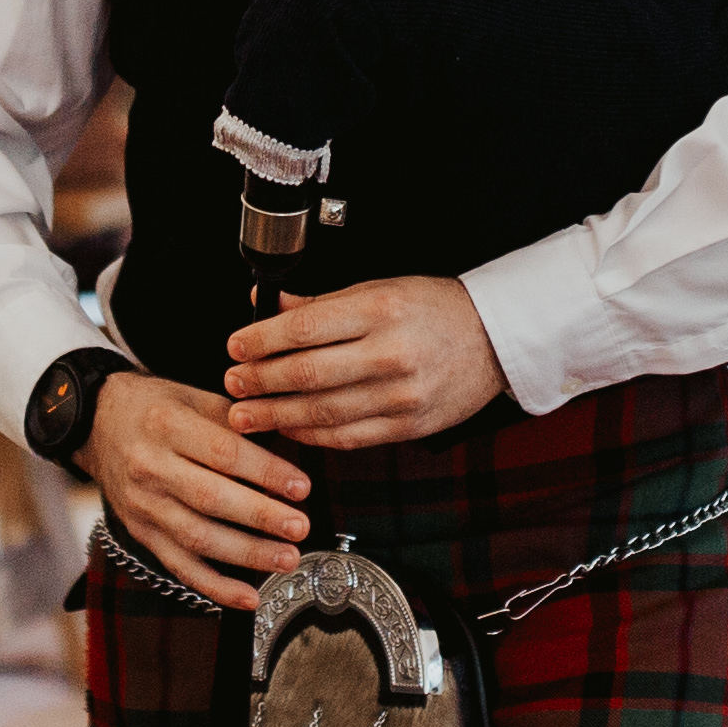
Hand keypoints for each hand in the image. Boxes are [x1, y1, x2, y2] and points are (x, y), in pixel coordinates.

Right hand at [86, 372, 311, 609]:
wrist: (96, 425)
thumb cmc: (154, 409)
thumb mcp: (191, 396)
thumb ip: (235, 423)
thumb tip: (281, 457)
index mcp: (166, 426)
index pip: (222, 452)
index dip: (265, 472)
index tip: (301, 486)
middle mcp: (149, 467)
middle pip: (210, 498)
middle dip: (260, 517)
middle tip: (300, 527)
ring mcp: (143, 506)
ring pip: (197, 538)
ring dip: (247, 554)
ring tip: (287, 558)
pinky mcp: (142, 534)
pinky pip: (180, 567)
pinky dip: (215, 587)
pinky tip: (248, 596)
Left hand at [225, 277, 503, 451]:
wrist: (494, 339)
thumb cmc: (435, 308)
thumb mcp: (379, 288)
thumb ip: (321, 303)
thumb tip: (268, 304)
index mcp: (380, 309)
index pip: (305, 328)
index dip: (262, 341)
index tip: (236, 347)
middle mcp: (390, 353)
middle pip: (307, 374)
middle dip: (260, 383)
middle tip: (233, 384)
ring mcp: (400, 396)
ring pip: (323, 413)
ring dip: (276, 416)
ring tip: (247, 415)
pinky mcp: (408, 427)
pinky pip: (348, 438)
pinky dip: (312, 436)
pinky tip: (288, 428)